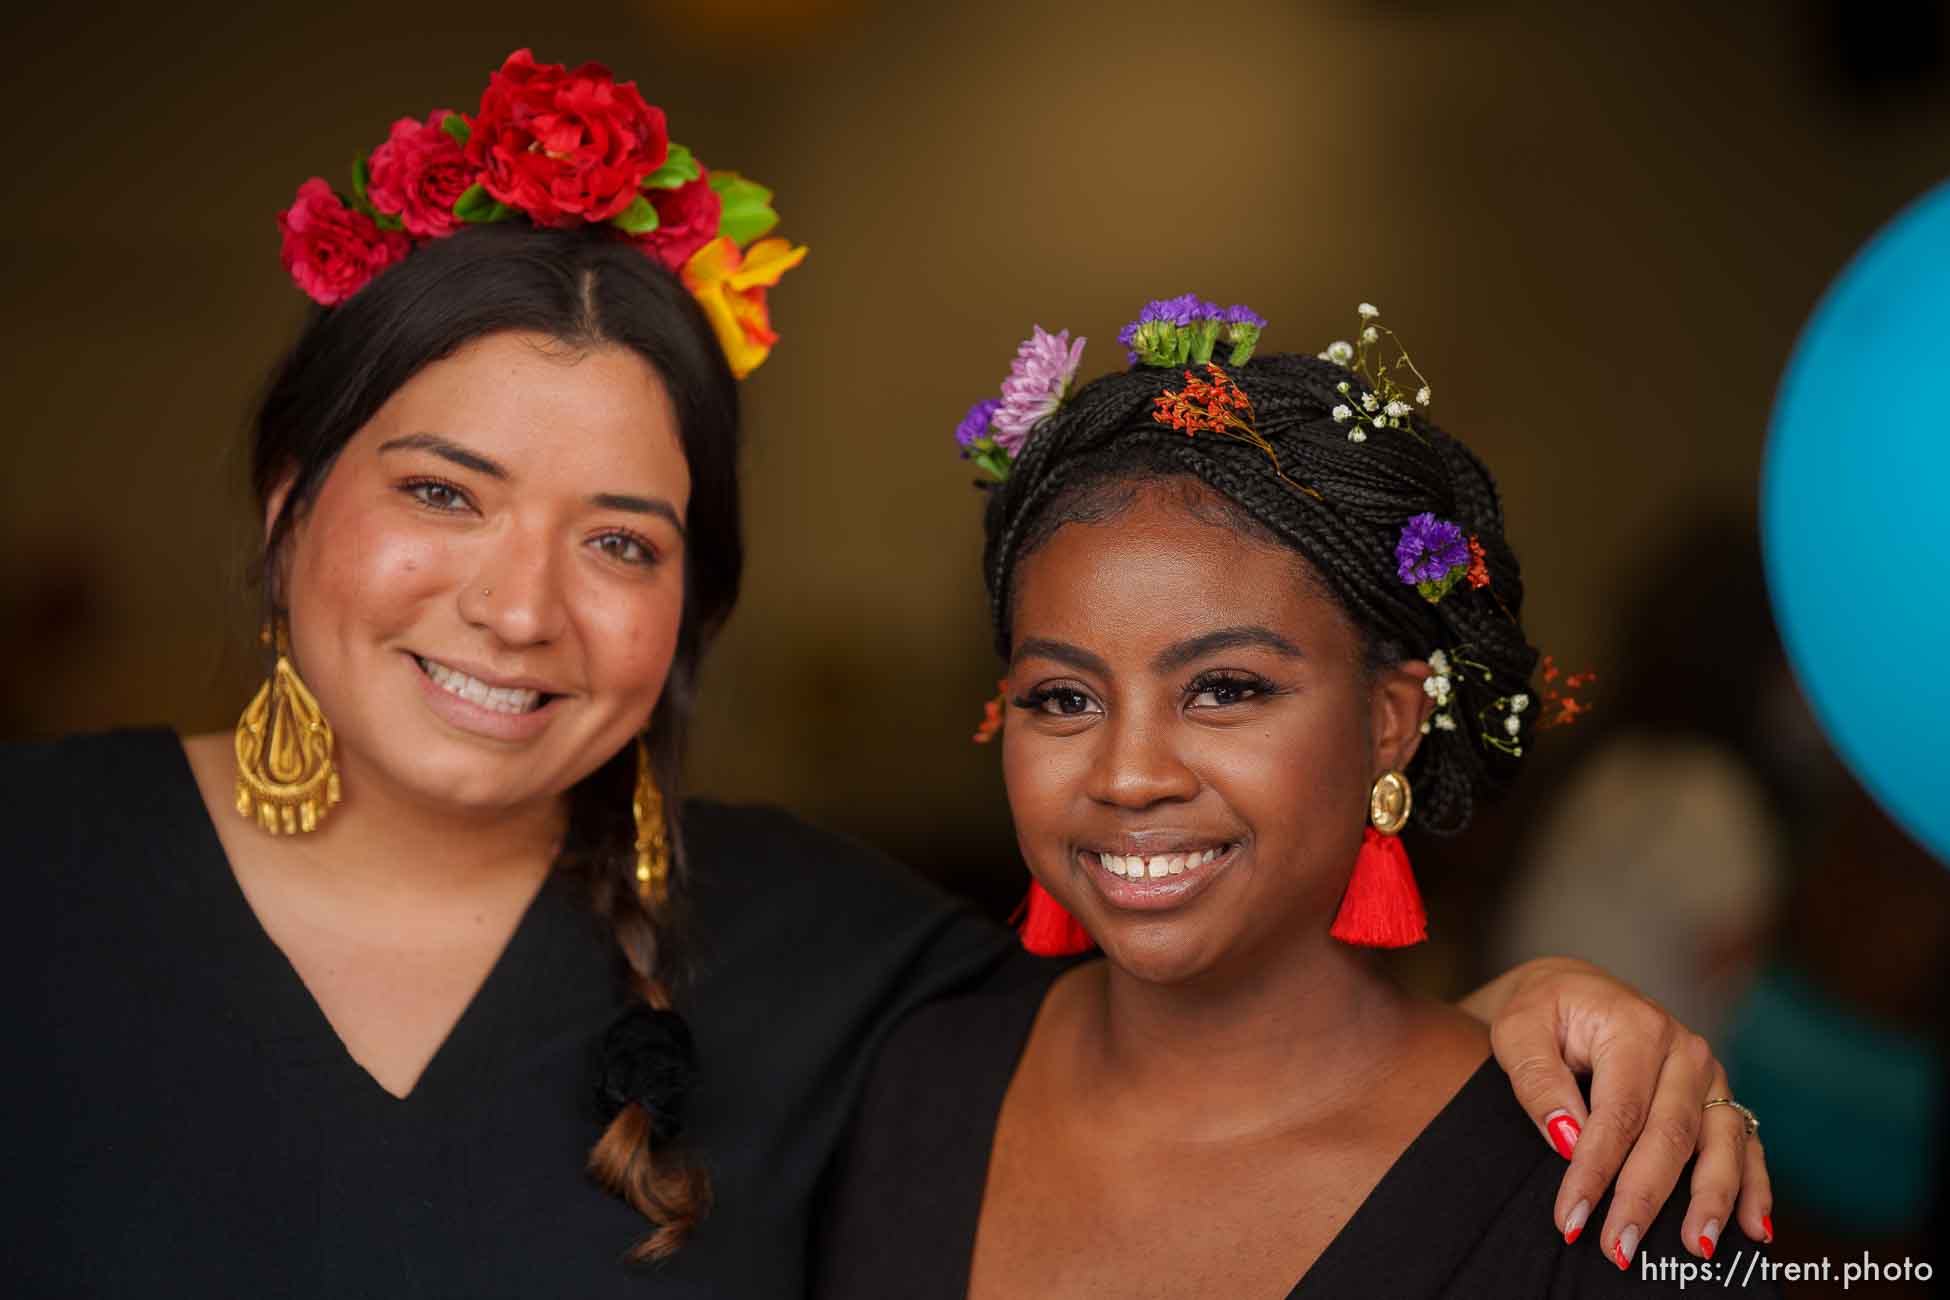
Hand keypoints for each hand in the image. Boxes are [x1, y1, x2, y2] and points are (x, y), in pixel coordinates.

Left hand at [1466, 956, 1773, 1264]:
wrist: (1572, 990)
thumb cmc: (1542, 1013)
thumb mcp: (1518, 1032)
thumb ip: (1539, 1082)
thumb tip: (1568, 1141)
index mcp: (1634, 1027)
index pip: (1618, 1113)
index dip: (1596, 1171)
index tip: (1571, 1218)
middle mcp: (1682, 1049)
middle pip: (1670, 1135)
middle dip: (1645, 1198)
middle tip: (1619, 1248)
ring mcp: (1708, 1072)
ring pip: (1720, 1143)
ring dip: (1711, 1200)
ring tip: (1696, 1249)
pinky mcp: (1718, 1093)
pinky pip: (1744, 1142)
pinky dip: (1752, 1186)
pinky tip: (1753, 1228)